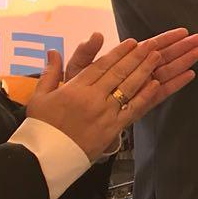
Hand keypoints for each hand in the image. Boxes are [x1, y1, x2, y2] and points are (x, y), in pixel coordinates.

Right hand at [26, 28, 197, 159]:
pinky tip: (156, 84)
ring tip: (157, 57)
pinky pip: (133, 108)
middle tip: (151, 45)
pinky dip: (145, 95)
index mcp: (75, 88)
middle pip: (119, 73)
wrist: (46, 155)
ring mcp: (105, 113)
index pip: (101, 66)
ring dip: (145, 70)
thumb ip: (50, 72)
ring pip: (129, 87)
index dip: (118, 52)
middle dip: (136, 57)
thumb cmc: (42, 125)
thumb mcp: (40, 96)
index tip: (131, 42)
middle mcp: (92, 98)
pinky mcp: (113, 127)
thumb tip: (52, 51)